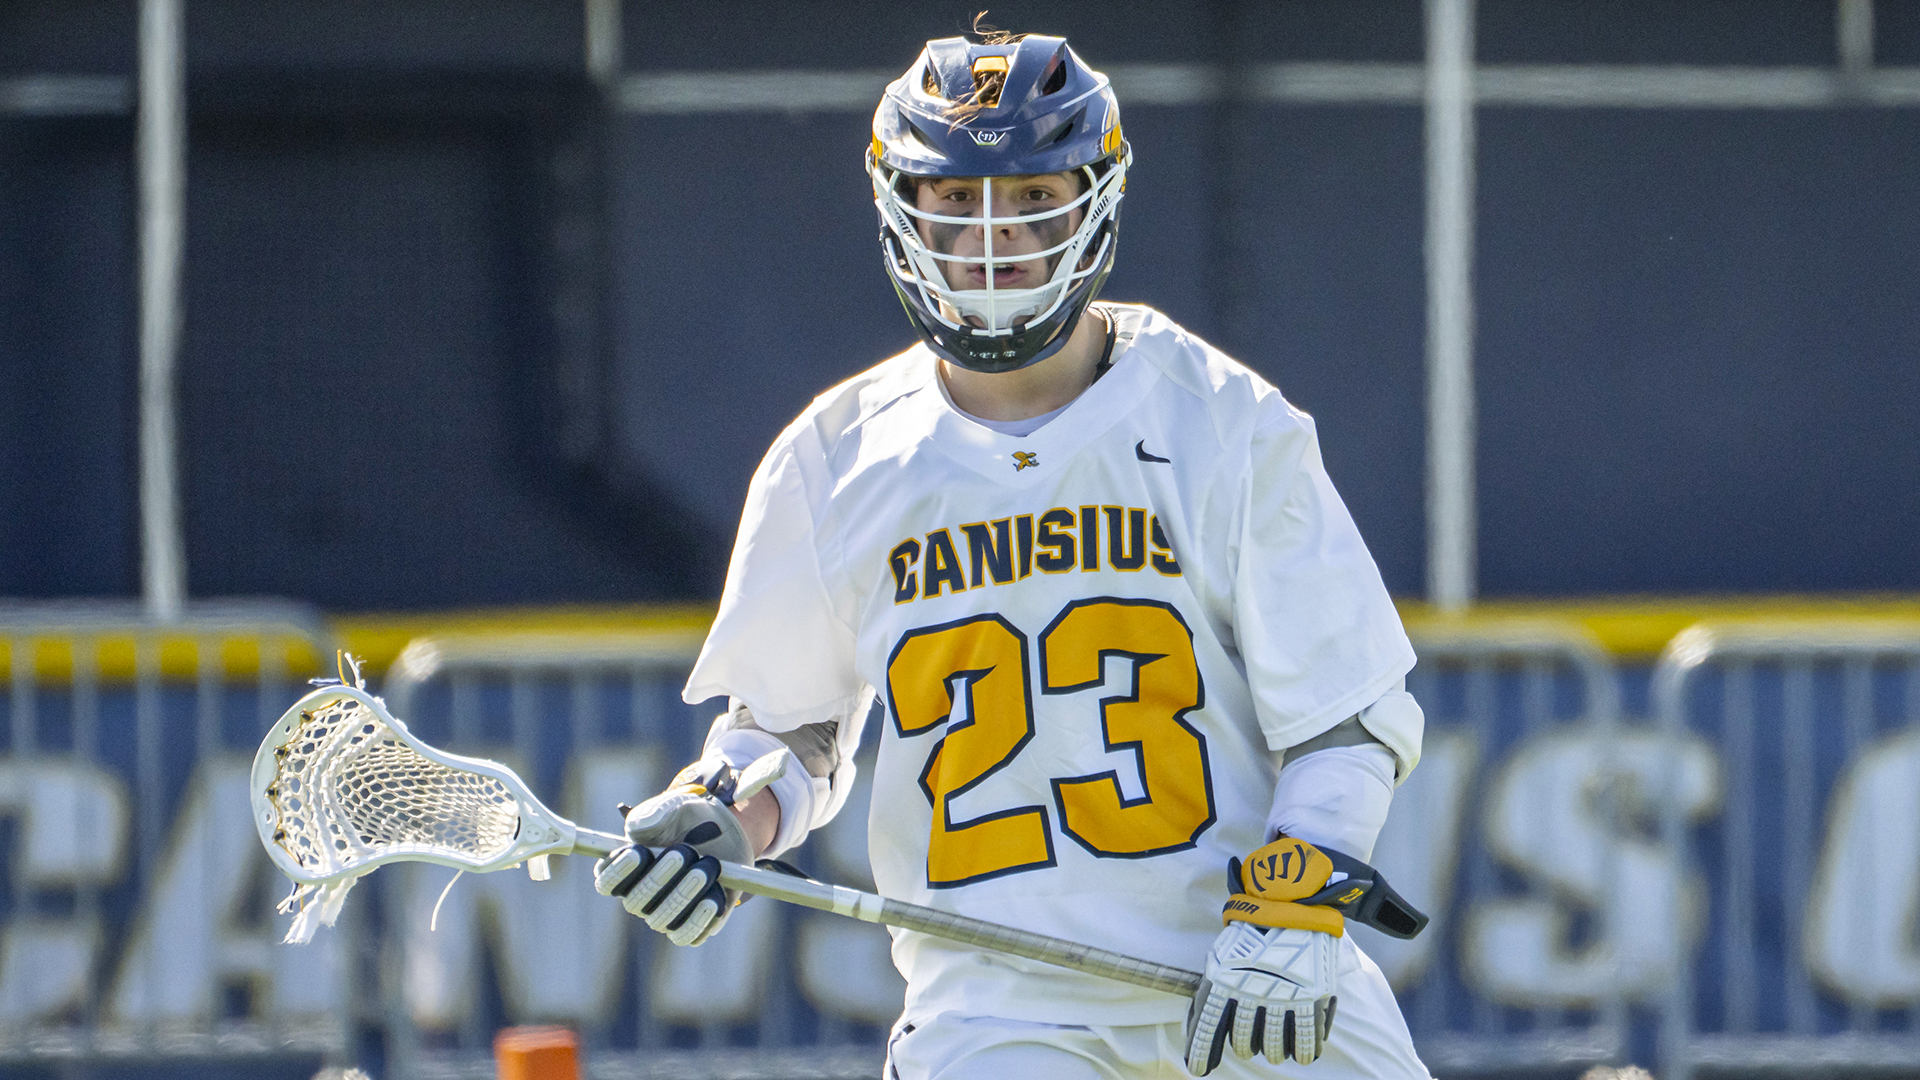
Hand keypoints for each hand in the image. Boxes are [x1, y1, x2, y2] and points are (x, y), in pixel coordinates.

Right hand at [592, 751, 783, 945]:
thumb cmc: (688, 819)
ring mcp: (664, 914)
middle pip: (635, 902)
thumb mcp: (673, 807)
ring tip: (709, 864)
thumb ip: (654, 813)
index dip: (617, 871)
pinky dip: (699, 920)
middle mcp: (639, 897)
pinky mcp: (691, 925)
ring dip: (684, 895)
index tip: (638, 851)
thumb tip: (638, 827)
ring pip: (662, 919)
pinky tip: (713, 900)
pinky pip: (688, 935)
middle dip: (659, 878)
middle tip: (684, 851)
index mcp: (624, 868)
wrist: (725, 833)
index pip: (606, 882)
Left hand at [1184, 835, 1364, 1072]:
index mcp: (1224, 977)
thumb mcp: (1223, 952)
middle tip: (1248, 1042)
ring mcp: (1284, 996)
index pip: (1209, 1025)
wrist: (1293, 900)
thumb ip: (1212, 988)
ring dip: (1272, 1050)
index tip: (1198, 1069)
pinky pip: (1307, 1040)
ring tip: (1275, 1046)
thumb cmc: (1253, 927)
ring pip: (1274, 1047)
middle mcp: (1252, 991)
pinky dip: (1304, 1050)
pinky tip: (1302, 1051)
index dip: (1201, 1051)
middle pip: (1244, 1042)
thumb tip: (1195, 1027)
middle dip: (1244, 1046)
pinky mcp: (1313, 996)